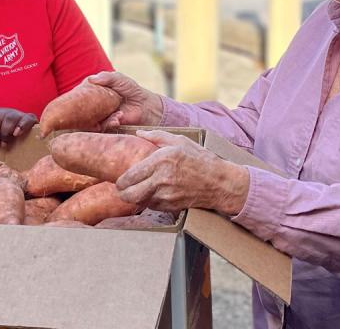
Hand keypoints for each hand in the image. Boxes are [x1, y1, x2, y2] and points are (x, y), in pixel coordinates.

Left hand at [0, 108, 36, 145]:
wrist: (23, 129)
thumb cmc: (2, 134)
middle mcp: (3, 112)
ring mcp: (16, 114)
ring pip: (9, 119)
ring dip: (5, 133)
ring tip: (5, 144)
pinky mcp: (29, 118)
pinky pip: (26, 119)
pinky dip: (21, 126)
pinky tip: (17, 134)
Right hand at [87, 71, 163, 128]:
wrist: (144, 105)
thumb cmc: (131, 89)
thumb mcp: (119, 79)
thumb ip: (106, 77)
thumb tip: (91, 79)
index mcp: (93, 90)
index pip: (80, 92)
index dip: (79, 93)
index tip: (84, 93)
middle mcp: (93, 104)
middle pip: (81, 107)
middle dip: (86, 107)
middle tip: (95, 105)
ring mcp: (98, 115)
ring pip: (90, 119)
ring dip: (101, 116)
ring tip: (117, 113)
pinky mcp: (105, 125)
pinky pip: (101, 126)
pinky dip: (109, 123)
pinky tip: (118, 118)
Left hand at [115, 130, 248, 214]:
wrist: (220, 183)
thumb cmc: (200, 159)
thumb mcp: (180, 141)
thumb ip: (157, 136)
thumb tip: (139, 133)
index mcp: (161, 162)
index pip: (130, 176)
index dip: (120, 181)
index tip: (119, 180)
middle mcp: (162, 180)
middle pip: (130, 195)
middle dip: (122, 193)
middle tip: (121, 189)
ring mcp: (166, 196)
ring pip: (140, 201)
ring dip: (136, 197)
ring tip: (137, 190)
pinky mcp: (171, 207)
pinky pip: (152, 205)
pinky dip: (149, 200)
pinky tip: (154, 192)